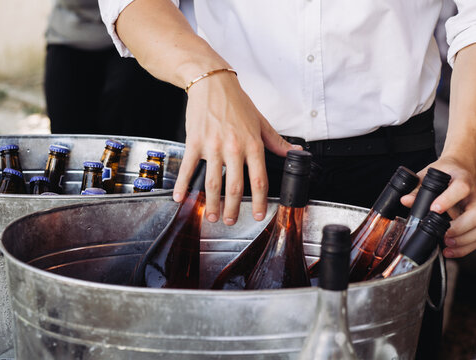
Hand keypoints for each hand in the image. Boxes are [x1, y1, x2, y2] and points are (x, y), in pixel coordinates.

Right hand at [173, 71, 298, 224]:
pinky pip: (189, 168)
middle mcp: (234, 147)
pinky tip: (180, 198)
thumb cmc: (236, 102)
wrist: (211, 83)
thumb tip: (295, 152)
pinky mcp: (195, 142)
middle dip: (233, 209)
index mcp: (252, 144)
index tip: (258, 215)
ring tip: (212, 217)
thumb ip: (277, 142)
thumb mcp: (261, 122)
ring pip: (213, 182)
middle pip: (235, 187)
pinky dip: (183, 185)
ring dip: (212, 204)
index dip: (259, 201)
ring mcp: (213, 146)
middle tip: (231, 221)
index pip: (259, 180)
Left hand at [401, 156, 475, 257]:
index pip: (461, 188)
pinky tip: (451, 250)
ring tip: (447, 243)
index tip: (434, 210)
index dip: (448, 200)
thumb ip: (417, 189)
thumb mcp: (428, 176)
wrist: (458, 171)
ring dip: (465, 239)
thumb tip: (405, 200)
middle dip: (460, 227)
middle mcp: (475, 195)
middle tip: (443, 233)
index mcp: (462, 180)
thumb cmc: (444, 173)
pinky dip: (466, 247)